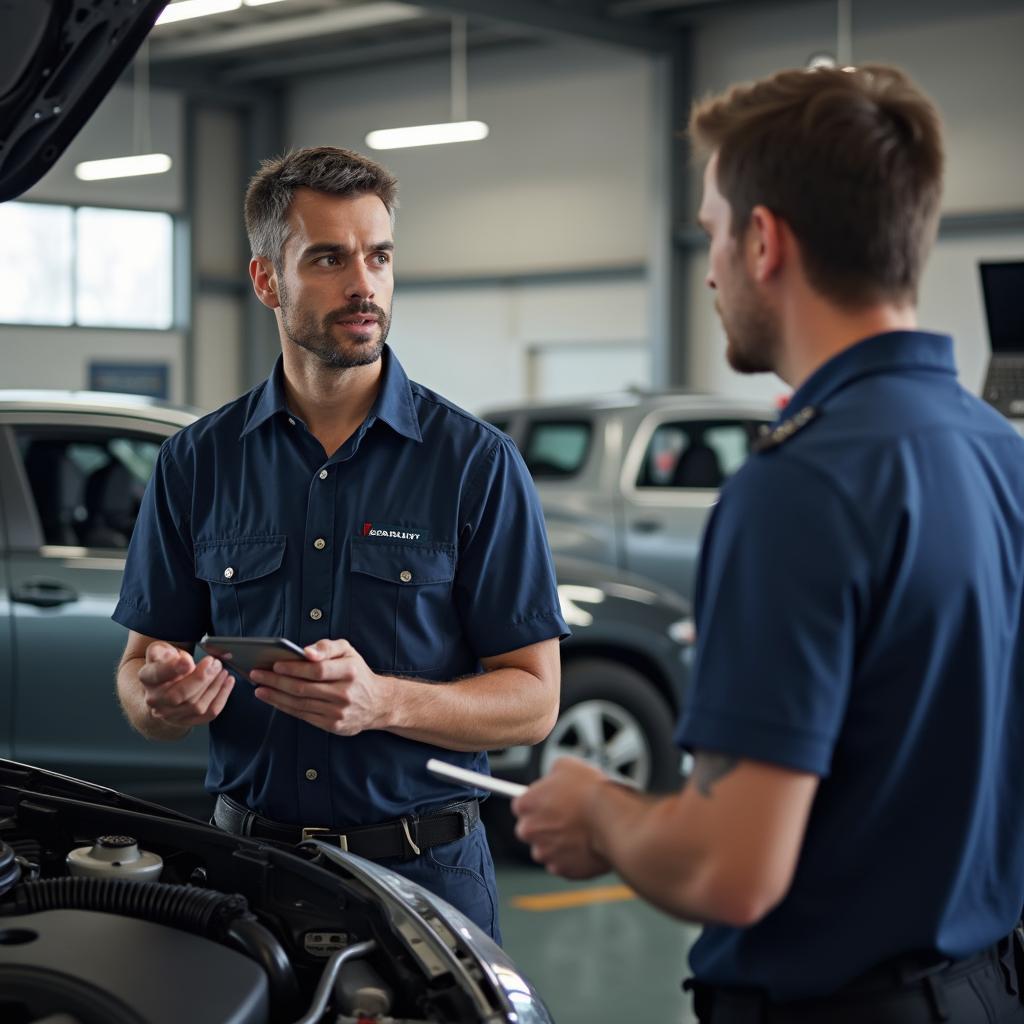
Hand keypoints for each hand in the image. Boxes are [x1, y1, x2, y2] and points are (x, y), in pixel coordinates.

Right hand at [138, 641, 233, 727]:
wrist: (163, 688)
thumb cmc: (165, 664)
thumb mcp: (161, 651)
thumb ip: (164, 652)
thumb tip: (181, 661)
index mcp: (147, 678)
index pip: (156, 674)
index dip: (171, 668)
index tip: (188, 661)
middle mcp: (155, 700)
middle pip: (178, 695)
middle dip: (201, 678)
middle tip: (215, 663)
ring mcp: (170, 714)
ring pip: (196, 706)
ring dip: (214, 686)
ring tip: (222, 670)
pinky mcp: (187, 721)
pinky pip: (208, 714)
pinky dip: (222, 697)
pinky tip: (228, 682)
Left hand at [248, 638, 392, 736]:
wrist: (378, 703)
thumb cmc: (357, 672)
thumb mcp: (348, 651)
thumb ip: (327, 647)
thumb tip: (305, 652)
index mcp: (350, 671)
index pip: (318, 670)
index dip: (294, 668)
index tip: (275, 664)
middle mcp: (345, 693)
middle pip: (304, 688)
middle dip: (277, 681)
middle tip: (257, 675)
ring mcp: (339, 712)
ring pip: (300, 704)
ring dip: (276, 696)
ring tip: (259, 688)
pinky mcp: (333, 725)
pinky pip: (303, 715)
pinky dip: (285, 707)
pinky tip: (273, 699)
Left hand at [512, 757, 613, 878]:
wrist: (613, 820)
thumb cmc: (591, 793)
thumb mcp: (568, 765)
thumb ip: (553, 773)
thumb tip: (555, 776)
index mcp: (526, 804)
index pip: (522, 804)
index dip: (539, 803)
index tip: (550, 802)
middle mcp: (530, 830)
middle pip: (531, 828)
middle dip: (545, 824)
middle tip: (567, 816)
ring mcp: (545, 852)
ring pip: (546, 848)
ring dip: (558, 842)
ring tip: (580, 830)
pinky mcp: (562, 870)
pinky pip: (563, 863)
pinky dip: (572, 857)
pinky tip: (586, 844)